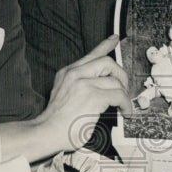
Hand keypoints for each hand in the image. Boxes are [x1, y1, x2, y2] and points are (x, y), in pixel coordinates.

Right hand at [39, 34, 131, 151]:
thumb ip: (79, 84)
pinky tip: (125, 111)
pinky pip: (119, 95)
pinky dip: (126, 104)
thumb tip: (101, 85)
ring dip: (124, 94)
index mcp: (68, 72)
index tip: (114, 39)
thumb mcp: (64, 93)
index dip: (105, 45)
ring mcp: (84, 85)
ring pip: (115, 80)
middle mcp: (75, 74)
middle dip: (121, 74)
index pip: (91, 54)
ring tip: (123, 105)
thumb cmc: (56, 119)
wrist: (46, 132)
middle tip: (124, 88)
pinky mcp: (93, 97)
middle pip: (107, 62)